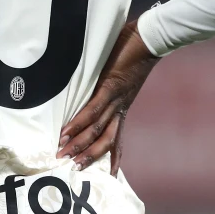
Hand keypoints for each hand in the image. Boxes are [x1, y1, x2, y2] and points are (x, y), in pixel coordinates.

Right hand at [57, 19, 158, 174]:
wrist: (151, 38)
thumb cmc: (136, 49)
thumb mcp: (122, 72)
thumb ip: (109, 80)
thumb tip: (94, 80)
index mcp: (123, 104)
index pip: (117, 136)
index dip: (113, 156)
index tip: (110, 176)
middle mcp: (120, 106)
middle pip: (105, 140)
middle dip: (88, 156)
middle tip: (72, 169)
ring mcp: (115, 98)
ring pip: (97, 129)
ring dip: (79, 144)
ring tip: (63, 154)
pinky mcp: (110, 87)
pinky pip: (92, 110)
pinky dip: (79, 123)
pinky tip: (67, 132)